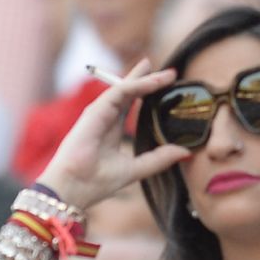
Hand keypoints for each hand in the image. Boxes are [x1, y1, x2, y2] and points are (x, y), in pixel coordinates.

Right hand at [37, 60, 190, 210]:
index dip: (148, 93)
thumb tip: (185, 152)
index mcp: (112, 130)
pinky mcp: (96, 110)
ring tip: (169, 75)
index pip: (131, 105)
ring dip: (148, 79)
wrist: (74, 187)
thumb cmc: (96, 181)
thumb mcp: (136, 168)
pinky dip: (138, 84)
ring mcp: (100, 112)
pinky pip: (120, 91)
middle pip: (129, 91)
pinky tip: (154, 81)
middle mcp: (105, 117)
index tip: (168, 86)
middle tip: (170, 71)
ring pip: (127, 88)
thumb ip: (159, 159)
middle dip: (147, 78)